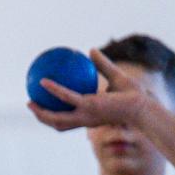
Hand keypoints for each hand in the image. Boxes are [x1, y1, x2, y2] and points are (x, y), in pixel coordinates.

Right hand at [28, 50, 162, 134]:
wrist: (144, 106)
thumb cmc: (135, 95)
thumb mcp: (116, 77)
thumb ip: (103, 65)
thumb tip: (91, 50)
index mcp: (91, 116)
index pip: (70, 120)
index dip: (56, 116)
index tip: (46, 107)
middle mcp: (86, 119)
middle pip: (58, 125)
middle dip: (42, 118)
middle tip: (32, 105)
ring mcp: (86, 114)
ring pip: (56, 118)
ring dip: (41, 112)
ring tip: (30, 101)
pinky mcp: (89, 105)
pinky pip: (66, 97)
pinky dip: (53, 90)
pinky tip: (44, 81)